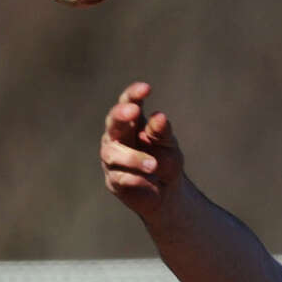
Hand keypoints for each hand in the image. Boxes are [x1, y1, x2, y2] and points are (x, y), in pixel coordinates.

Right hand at [99, 81, 185, 218]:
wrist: (167, 192)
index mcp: (132, 123)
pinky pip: (121, 178)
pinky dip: (137, 178)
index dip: (133, 94)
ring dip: (134, 157)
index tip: (147, 88)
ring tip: (154, 164)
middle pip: (113, 123)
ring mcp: (112, 159)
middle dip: (121, 115)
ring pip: (113, 153)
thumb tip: (159, 117)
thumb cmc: (166, 161)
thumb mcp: (168, 145)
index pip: (128, 102)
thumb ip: (162, 132)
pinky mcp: (114, 181)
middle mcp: (117, 137)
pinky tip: (150, 181)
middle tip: (133, 111)